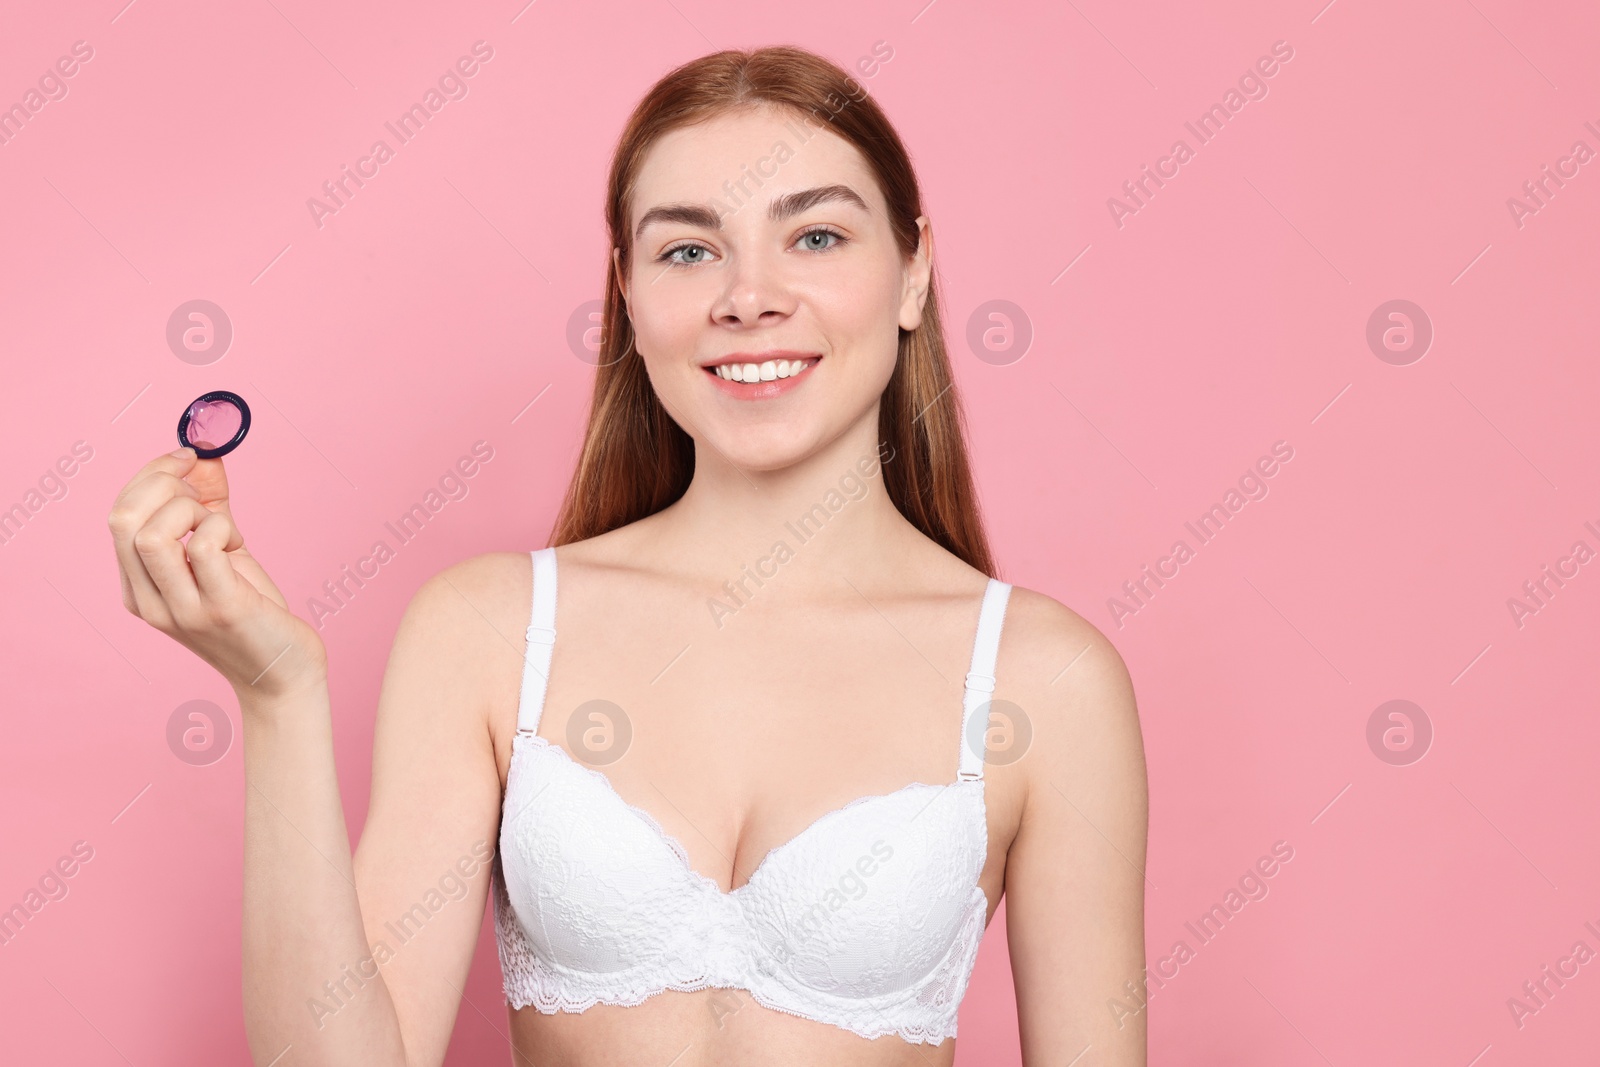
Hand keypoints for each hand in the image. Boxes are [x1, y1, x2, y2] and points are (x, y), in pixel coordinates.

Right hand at [108, 448, 327, 702]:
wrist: (282, 675)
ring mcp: (181, 609)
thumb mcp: (221, 553)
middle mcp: (148, 601)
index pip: (118, 515)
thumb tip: (202, 454)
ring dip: (193, 510)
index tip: (187, 459)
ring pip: (153, 533)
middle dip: (165, 483)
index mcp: (137, 588)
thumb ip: (206, 507)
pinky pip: (203, 546)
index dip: (151, 475)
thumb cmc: (252, 611)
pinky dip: (222, 528)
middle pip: (123, 518)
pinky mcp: (220, 609)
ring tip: (220, 525)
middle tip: (204, 495)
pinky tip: (237, 545)